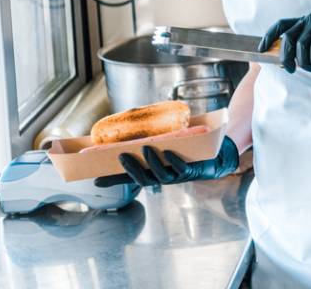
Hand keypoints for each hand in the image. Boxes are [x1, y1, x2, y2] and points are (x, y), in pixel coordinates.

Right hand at [94, 135, 238, 188]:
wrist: (214, 156)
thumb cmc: (185, 150)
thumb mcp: (164, 145)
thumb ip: (148, 140)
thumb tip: (129, 131)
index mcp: (153, 172)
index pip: (129, 179)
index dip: (114, 180)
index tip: (96, 180)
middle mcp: (162, 177)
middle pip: (142, 178)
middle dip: (131, 168)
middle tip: (121, 155)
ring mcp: (176, 176)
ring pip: (160, 174)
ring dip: (152, 161)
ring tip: (145, 148)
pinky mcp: (191, 171)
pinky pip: (181, 168)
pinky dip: (174, 161)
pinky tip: (169, 152)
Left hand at [258, 9, 310, 72]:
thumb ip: (305, 48)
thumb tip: (287, 62)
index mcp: (304, 21)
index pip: (280, 25)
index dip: (269, 37)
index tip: (262, 49)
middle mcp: (309, 19)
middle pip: (287, 39)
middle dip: (286, 57)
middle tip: (290, 69)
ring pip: (300, 46)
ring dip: (304, 62)